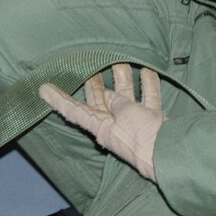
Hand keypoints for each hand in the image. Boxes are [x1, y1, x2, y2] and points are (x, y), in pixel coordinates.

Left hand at [39, 64, 166, 181]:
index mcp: (100, 126)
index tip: (43, 87)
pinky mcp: (154, 122)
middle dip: (97, 84)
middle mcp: (115, 125)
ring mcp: (136, 124)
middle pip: (102, 101)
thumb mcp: (124, 113)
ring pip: (126, 97)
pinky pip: (149, 100)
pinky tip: (148, 70)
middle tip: (91, 65)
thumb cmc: (142, 136)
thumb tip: (113, 96)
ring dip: (124, 79)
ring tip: (121, 61)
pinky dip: (148, 86)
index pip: (73, 109)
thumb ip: (117, 102)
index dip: (58, 98)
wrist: (172, 154)